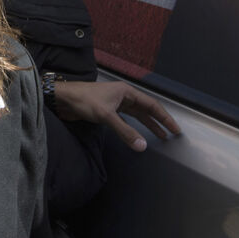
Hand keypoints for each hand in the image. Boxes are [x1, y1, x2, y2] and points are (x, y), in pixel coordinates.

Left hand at [53, 80, 180, 151]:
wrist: (64, 99)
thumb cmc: (84, 100)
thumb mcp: (107, 116)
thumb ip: (125, 132)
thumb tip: (142, 145)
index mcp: (127, 92)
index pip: (152, 105)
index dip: (165, 118)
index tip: (174, 128)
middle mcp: (123, 96)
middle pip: (146, 110)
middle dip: (159, 122)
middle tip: (171, 133)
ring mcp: (115, 104)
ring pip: (137, 116)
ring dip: (148, 125)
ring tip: (160, 136)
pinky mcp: (107, 112)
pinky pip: (126, 120)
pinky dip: (134, 128)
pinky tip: (138, 134)